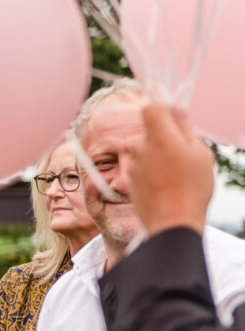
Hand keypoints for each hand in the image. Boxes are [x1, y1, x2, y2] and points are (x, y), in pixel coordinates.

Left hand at [131, 105, 213, 235]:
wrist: (173, 222)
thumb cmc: (192, 186)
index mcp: (159, 137)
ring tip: (177, 176)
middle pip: (150, 134)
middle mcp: (141, 149)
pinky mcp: (130, 182)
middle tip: (184, 157)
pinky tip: (167, 186)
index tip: (173, 121)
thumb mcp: (199, 153)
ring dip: (158, 158)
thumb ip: (184, 128)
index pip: (151, 109)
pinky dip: (153, 173)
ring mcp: (133, 166)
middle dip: (165, 139)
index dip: (162, 111)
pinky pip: (142, 169)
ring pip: (146, 152)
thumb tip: (175, 109)